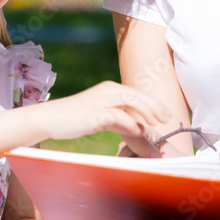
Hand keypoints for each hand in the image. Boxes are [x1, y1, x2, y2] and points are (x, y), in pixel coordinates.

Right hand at [43, 80, 171, 141]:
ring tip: (157, 123)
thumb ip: (118, 120)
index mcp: (109, 88)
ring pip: (131, 101)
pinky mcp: (95, 113)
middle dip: (155, 106)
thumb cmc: (75, 118)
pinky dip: (130, 123)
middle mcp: (107, 90)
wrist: (51, 118)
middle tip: (168, 118)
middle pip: (137, 95)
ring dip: (147, 112)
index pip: (137, 93)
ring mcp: (101, 100)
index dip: (153, 102)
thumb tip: (137, 128)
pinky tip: (139, 131)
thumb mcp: (100, 117)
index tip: (166, 113)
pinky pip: (118, 116)